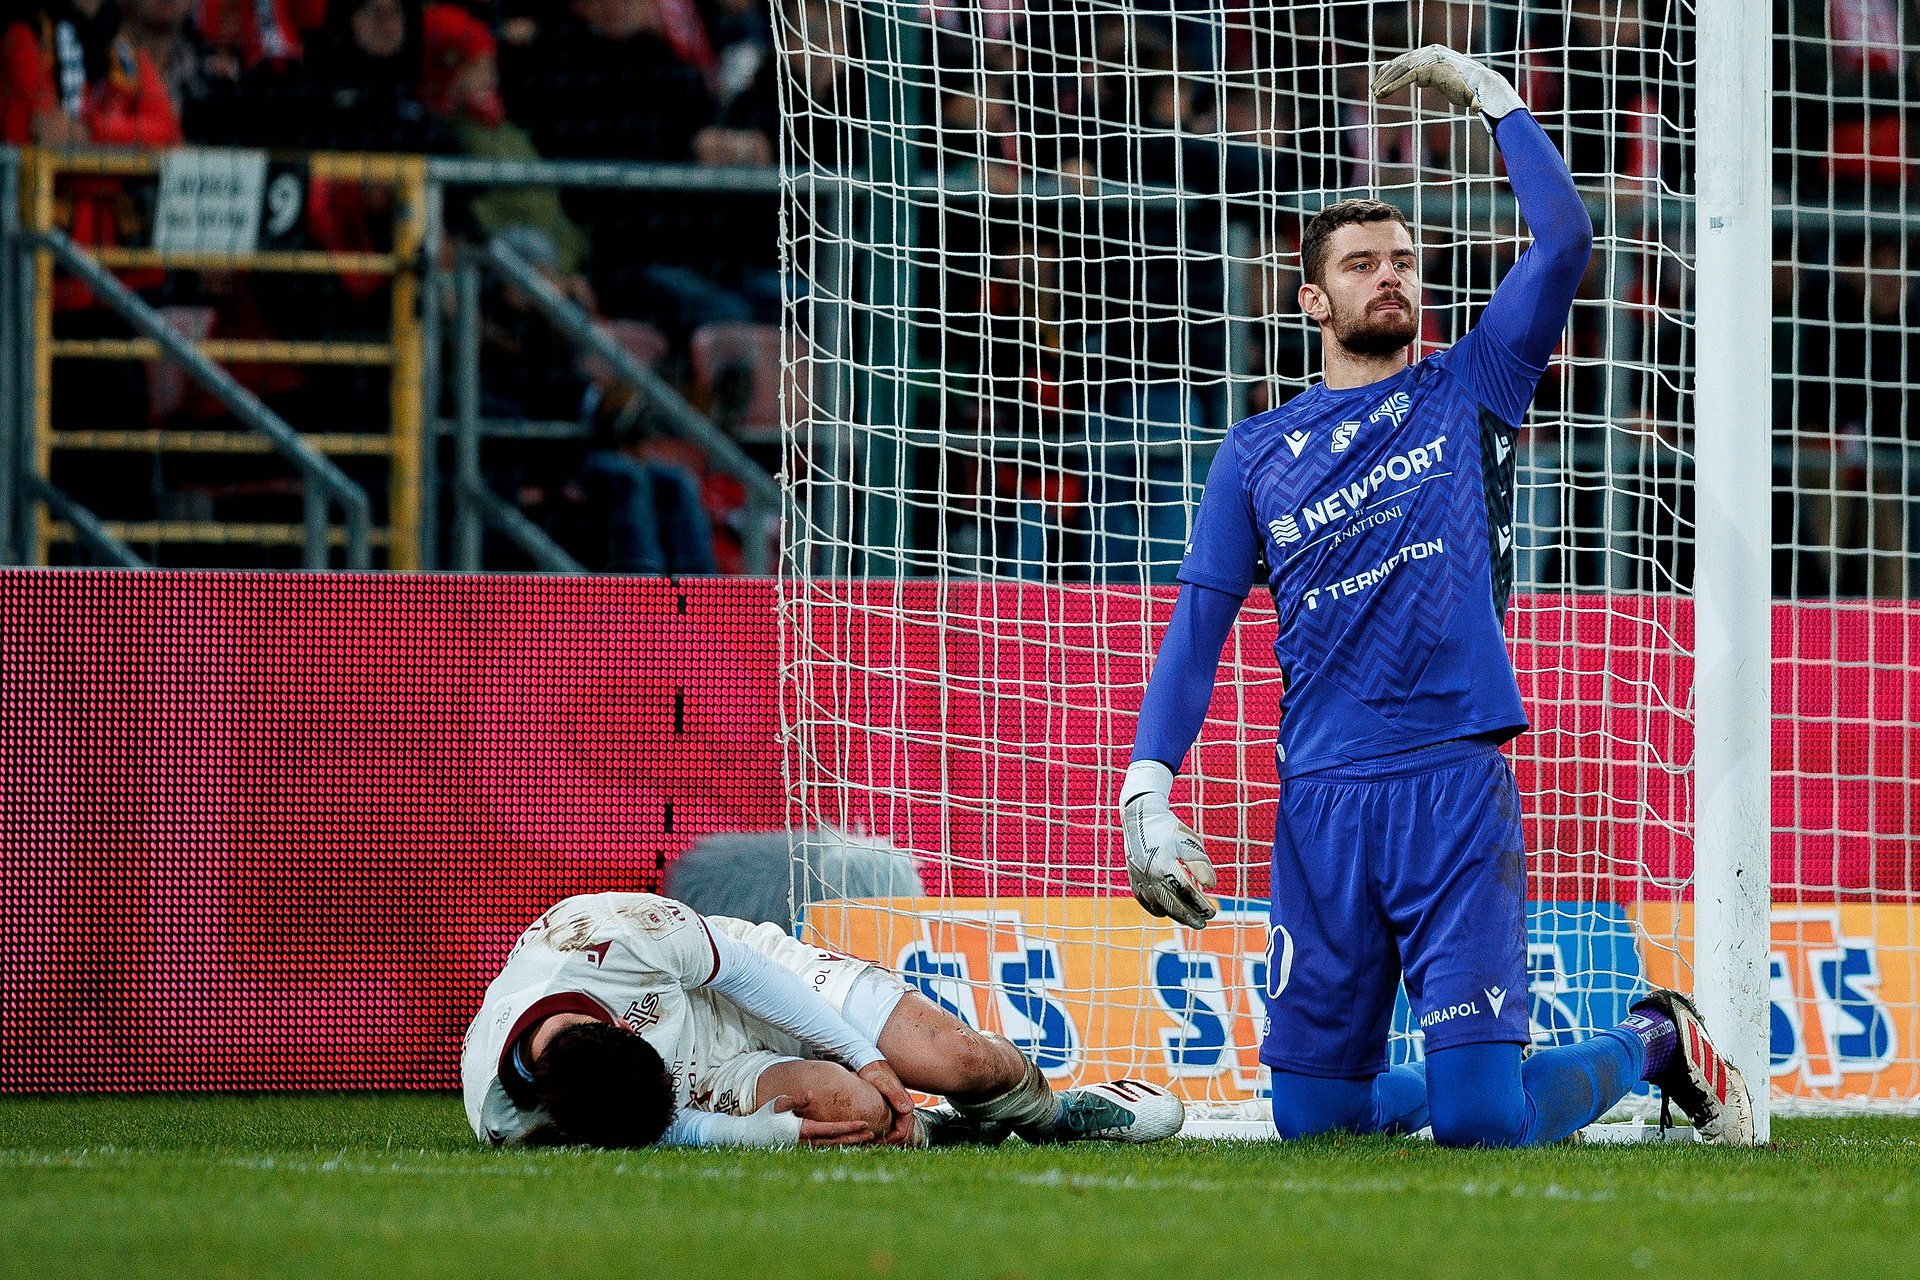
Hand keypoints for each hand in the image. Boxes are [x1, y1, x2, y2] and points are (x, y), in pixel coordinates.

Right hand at [770, 1092, 873, 1146]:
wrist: (751, 1135)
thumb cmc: (764, 1117)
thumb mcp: (778, 1104)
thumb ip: (795, 1100)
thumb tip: (810, 1094)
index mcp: (803, 1129)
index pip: (832, 1129)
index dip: (849, 1127)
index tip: (865, 1125)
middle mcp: (806, 1141)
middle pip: (836, 1141)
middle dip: (854, 1138)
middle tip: (873, 1135)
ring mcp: (804, 1147)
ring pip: (832, 1146)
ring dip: (849, 1143)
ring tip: (865, 1139)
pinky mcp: (803, 1147)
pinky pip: (825, 1147)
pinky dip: (839, 1144)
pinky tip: (848, 1141)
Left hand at [857, 1061, 918, 1145]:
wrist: (872, 1064)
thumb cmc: (875, 1073)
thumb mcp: (883, 1082)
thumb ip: (895, 1095)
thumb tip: (907, 1110)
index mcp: (905, 1105)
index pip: (903, 1132)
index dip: (891, 1140)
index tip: (876, 1142)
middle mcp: (906, 1108)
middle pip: (906, 1135)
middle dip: (893, 1143)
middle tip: (876, 1145)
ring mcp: (902, 1109)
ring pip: (904, 1133)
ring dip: (894, 1141)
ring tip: (878, 1143)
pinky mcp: (897, 1109)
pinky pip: (899, 1127)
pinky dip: (893, 1136)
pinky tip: (880, 1136)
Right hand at [1121, 761, 1217, 929]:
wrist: (1139, 818)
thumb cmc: (1168, 829)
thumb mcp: (1189, 841)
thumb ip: (1200, 864)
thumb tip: (1211, 886)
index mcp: (1165, 864)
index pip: (1186, 892)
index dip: (1200, 905)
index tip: (1213, 913)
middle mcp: (1150, 875)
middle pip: (1172, 904)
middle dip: (1189, 916)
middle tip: (1203, 924)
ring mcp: (1140, 879)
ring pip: (1158, 906)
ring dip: (1174, 915)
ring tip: (1189, 920)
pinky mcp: (1134, 879)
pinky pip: (1144, 901)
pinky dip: (1156, 909)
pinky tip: (1166, 913)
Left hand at [1371, 44, 1522, 121]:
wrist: (1480, 87)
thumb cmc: (1464, 87)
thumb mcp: (1442, 80)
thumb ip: (1428, 78)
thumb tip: (1418, 81)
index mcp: (1433, 55)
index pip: (1408, 61)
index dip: (1393, 69)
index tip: (1381, 78)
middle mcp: (1430, 54)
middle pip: (1403, 64)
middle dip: (1386, 76)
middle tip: (1373, 89)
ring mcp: (1430, 61)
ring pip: (1402, 70)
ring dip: (1386, 82)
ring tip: (1375, 94)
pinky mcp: (1430, 71)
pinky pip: (1407, 77)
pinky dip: (1394, 85)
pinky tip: (1382, 93)